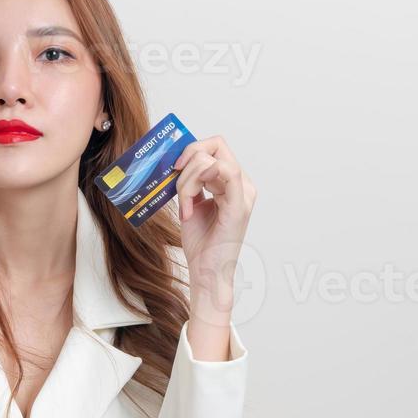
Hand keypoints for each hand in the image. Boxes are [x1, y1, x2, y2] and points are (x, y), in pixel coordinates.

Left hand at [171, 136, 256, 323]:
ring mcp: (244, 193)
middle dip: (188, 159)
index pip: (216, 147)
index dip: (192, 149)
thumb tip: (176, 161)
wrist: (206, 273)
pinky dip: (196, 185)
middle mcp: (243, 184)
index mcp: (233, 183)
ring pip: (210, 160)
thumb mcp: (192, 203)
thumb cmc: (201, 243)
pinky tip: (189, 208)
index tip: (173, 168)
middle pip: (216, 145)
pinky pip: (225, 172)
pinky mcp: (240, 205)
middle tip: (175, 182)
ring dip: (186, 181)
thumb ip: (191, 181)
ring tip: (184, 206)